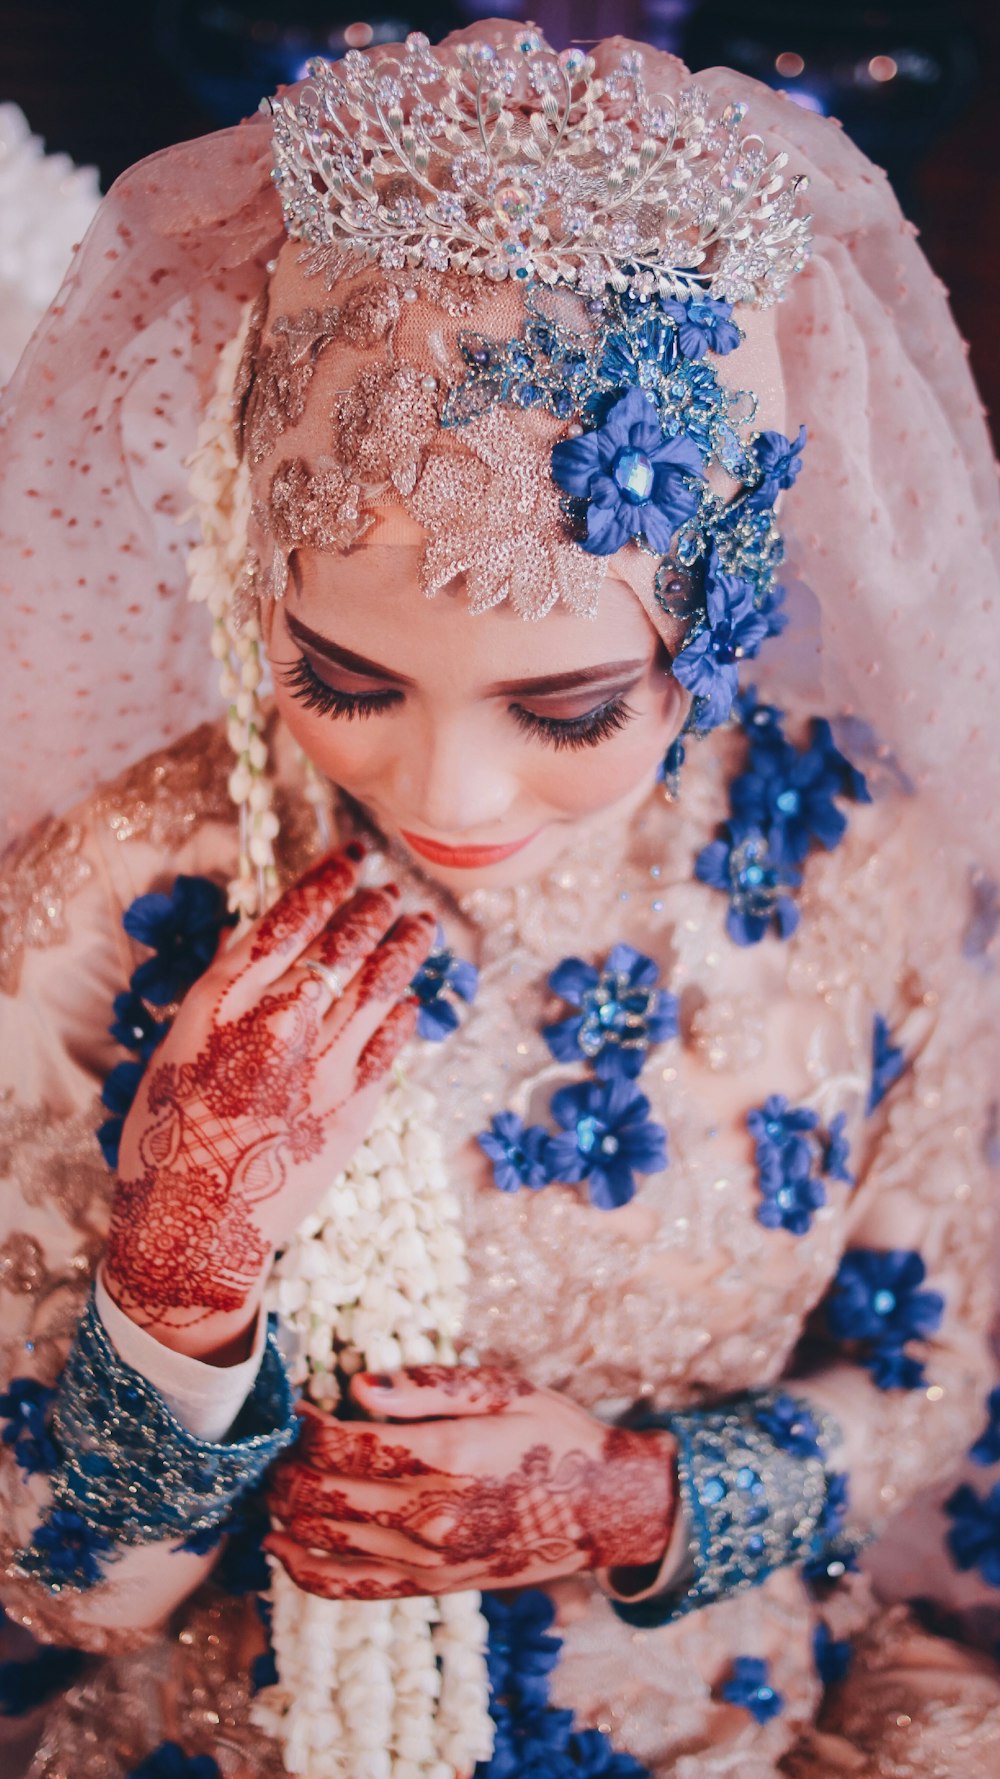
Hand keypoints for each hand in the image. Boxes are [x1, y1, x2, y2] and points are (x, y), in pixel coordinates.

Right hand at [103, 846, 435, 1354]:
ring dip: (406, 947)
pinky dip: (404, 1014)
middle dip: (373, 908)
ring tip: (421, 924)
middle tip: (391, 887)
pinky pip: (392, 1045)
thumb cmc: (169, 1136)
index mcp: (223, 1003)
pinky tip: (413, 997)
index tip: (352, 856)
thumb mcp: (180, 1047)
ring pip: (381, 986)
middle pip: (342, 945)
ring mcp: (323, 1066)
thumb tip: (273, 940)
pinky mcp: (355, 1108)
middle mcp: (277, 1025)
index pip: (290, 918)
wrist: (193, 1229)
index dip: (327, 880)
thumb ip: (228, 992)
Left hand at [264, 1367, 676, 1599]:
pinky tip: (281, 1551)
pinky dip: (308, 1572)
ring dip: (285, 1515)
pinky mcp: (431, 1586)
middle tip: (274, 1446)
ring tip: (268, 1487)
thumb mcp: (501, 1388)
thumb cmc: (553, 1434)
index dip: (306, 1427)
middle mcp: (430, 1515)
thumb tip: (359, 1388)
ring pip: (328, 1543)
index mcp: (446, 1457)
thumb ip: (427, 1387)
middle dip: (285, 1470)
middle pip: (324, 1497)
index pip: (345, 1446)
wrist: (603, 1507)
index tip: (295, 1408)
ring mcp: (428, 1559)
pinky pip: (354, 1589)